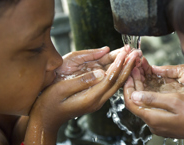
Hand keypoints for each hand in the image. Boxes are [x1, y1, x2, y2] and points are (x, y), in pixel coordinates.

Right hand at [25, 47, 141, 144]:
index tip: (125, 52)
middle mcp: (97, 100)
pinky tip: (123, 67)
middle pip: (118, 82)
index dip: (119, 65)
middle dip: (128, 66)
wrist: (46, 118)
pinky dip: (119, 75)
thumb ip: (81, 81)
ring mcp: (98, 100)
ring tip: (133, 57)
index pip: (110, 79)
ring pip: (116, 84)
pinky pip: (111, 86)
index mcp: (90, 98)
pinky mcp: (96, 98)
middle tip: (136, 53)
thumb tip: (100, 72)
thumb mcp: (61, 90)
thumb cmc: (49, 103)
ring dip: (126, 70)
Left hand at [123, 58, 183, 144]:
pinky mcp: (168, 123)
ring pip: (145, 105)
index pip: (131, 102)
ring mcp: (161, 124)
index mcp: (153, 118)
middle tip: (137, 68)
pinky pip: (154, 108)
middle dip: (135, 84)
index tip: (130, 72)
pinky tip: (155, 85)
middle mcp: (154, 124)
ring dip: (143, 89)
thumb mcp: (175, 101)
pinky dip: (151, 95)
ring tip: (143, 73)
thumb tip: (134, 95)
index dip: (128, 86)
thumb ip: (154, 98)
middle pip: (137, 103)